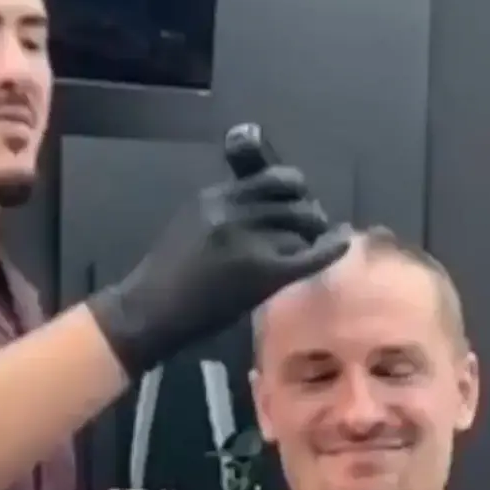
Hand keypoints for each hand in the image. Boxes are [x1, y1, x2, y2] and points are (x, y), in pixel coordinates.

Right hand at [89, 166, 349, 377]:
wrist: (148, 312)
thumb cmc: (167, 278)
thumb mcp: (192, 226)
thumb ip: (226, 213)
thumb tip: (266, 208)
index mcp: (214, 197)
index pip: (269, 177)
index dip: (291, 189)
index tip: (295, 204)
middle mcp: (232, 210)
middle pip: (291, 196)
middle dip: (307, 209)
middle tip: (311, 227)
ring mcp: (248, 240)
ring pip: (301, 224)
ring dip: (312, 235)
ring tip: (312, 247)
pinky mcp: (260, 271)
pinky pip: (309, 253)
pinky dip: (330, 248)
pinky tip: (342, 244)